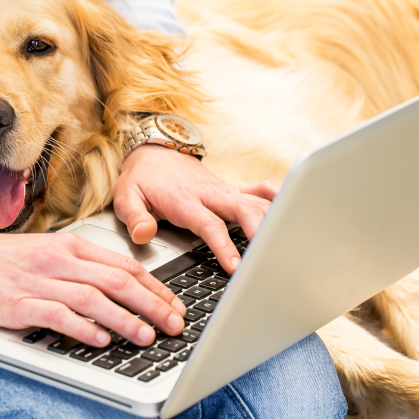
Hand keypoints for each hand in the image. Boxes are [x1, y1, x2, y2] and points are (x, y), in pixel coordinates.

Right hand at [0, 225, 185, 347]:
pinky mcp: (18, 304)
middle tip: (174, 323)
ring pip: (94, 299)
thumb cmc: (1, 259)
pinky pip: (57, 316)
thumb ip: (82, 268)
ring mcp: (39, 282)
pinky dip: (82, 328)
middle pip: (118, 281)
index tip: (175, 304)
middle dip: (152, 304)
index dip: (155, 287)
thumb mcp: (48, 253)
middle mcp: (59, 260)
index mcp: (70, 246)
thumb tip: (122, 289)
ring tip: (147, 336)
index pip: (124, 265)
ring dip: (125, 319)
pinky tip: (100, 340)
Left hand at [114, 145, 277, 273]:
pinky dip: (277, 197)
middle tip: (270, 256)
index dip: (225, 246)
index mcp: (185, 199)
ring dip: (273, 219)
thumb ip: (135, 217)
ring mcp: (223, 190)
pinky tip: (292, 209)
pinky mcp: (231, 189)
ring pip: (256, 201)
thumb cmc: (142, 178)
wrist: (153, 151)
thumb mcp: (126, 197)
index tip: (236, 267)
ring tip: (287, 242)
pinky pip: (259, 190)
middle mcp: (209, 193)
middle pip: (243, 210)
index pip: (210, 225)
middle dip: (260, 231)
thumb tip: (143, 234)